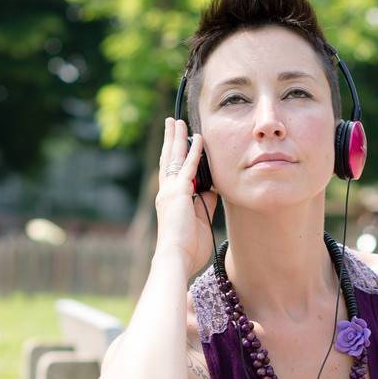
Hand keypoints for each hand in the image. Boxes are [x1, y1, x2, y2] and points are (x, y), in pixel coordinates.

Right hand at [154, 117, 217, 280]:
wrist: (176, 257)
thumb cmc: (187, 248)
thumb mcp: (199, 221)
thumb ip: (204, 203)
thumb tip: (211, 190)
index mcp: (169, 200)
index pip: (172, 172)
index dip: (175, 155)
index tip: (178, 142)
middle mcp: (166, 192)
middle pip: (167, 159)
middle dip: (171, 140)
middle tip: (171, 123)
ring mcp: (170, 191)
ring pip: (174, 158)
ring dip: (177, 138)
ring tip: (176, 121)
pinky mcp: (178, 193)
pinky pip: (188, 167)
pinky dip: (194, 152)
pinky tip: (197, 138)